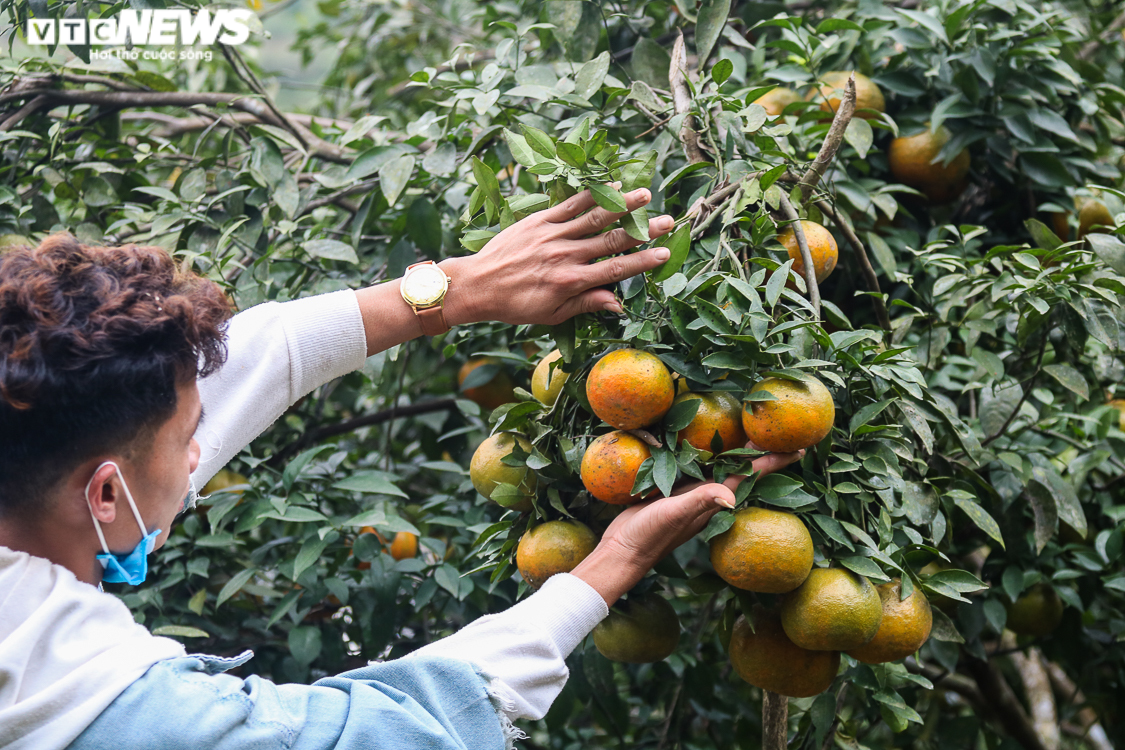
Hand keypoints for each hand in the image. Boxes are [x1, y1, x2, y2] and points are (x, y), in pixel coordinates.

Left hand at [440, 187, 675, 325]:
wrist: (478, 285)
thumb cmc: (516, 305)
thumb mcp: (552, 314)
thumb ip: (586, 304)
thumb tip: (619, 304)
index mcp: (571, 282)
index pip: (616, 269)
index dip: (643, 261)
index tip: (665, 254)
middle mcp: (566, 255)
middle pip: (613, 239)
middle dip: (644, 230)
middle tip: (669, 221)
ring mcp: (553, 234)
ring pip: (595, 216)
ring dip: (623, 205)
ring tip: (646, 195)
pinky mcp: (539, 220)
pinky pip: (570, 204)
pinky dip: (591, 194)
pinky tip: (610, 184)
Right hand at [570, 449, 805, 605]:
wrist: (622, 551)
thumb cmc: (649, 536)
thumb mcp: (674, 515)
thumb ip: (700, 502)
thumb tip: (731, 497)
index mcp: (714, 499)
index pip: (752, 475)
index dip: (775, 461)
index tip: (800, 447)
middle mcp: (707, 496)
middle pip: (741, 467)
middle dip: (760, 449)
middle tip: (778, 428)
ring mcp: (690, 494)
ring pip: (719, 466)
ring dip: (735, 450)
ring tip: (750, 430)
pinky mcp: (671, 491)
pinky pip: (694, 468)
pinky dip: (703, 454)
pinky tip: (701, 444)